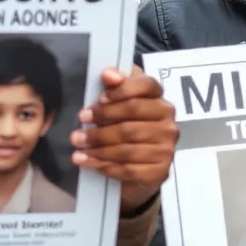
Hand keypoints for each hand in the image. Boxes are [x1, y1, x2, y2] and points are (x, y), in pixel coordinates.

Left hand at [70, 66, 177, 213]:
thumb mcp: (120, 106)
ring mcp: (167, 148)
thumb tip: (109, 74)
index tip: (99, 99)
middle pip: (133, 116)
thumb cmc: (127, 130)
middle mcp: (168, 123)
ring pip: (128, 146)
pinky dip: (106, 166)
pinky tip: (89, 162)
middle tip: (78, 128)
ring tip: (77, 148)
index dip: (122, 90)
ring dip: (98, 148)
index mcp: (160, 101)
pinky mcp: (160, 171)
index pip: (147, 86)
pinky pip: (129, 168)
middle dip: (102, 121)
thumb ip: (116, 86)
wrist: (140, 170)